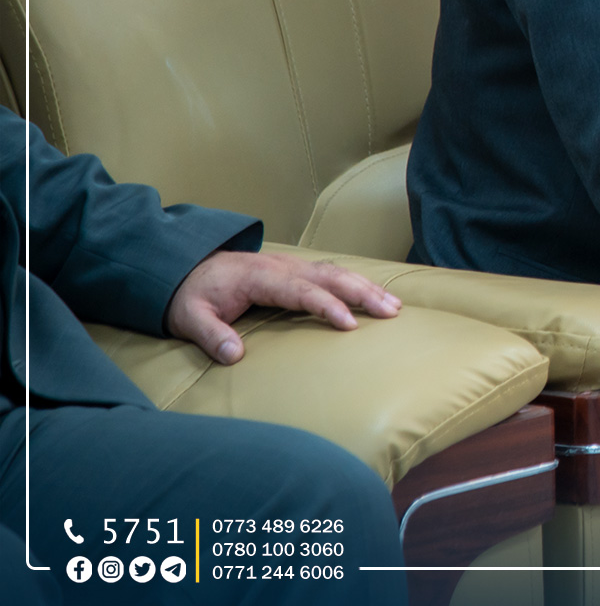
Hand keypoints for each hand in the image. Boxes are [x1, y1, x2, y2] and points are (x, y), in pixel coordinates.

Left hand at [164, 251, 401, 365]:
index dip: (327, 306)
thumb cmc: (190, 295)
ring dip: (366, 286)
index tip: (350, 325)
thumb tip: (234, 355)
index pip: (301, 291)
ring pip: (335, 271)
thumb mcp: (190, 317)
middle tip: (391, 312)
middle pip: (329, 276)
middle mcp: (281, 266)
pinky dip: (355, 282)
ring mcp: (290, 265)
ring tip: (394, 305)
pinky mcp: (294, 269)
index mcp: (260, 277)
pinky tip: (373, 294)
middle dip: (362, 293)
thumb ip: (211, 335)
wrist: (184, 266)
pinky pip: (330, 272)